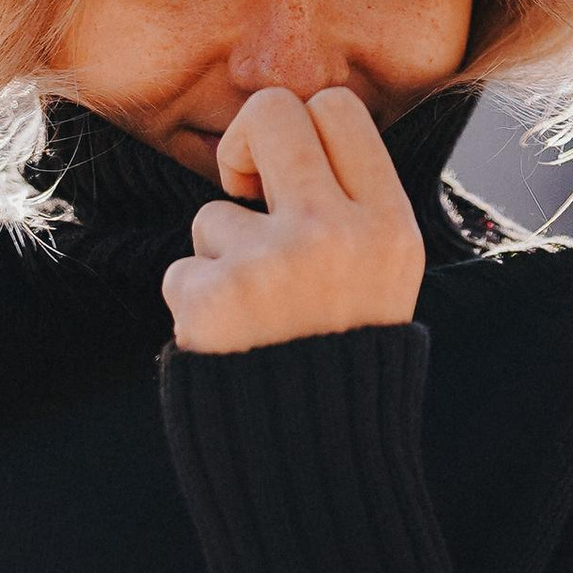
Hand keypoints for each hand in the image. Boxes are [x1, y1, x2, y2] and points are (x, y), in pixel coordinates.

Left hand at [162, 86, 425, 354]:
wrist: (316, 464)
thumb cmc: (343, 360)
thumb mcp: (383, 278)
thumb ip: (351, 206)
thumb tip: (294, 133)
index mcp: (389, 226)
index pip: (336, 108)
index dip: (301, 127)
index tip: (287, 174)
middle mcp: (336, 234)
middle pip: (271, 113)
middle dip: (244, 145)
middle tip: (246, 195)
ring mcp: (272, 265)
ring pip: (214, 212)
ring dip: (222, 259)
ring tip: (255, 318)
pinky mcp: (215, 299)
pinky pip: (183, 270)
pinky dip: (198, 308)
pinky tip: (231, 347)